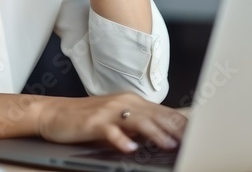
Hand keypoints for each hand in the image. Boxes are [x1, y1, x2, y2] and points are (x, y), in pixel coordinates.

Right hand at [37, 92, 186, 152]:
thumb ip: (138, 124)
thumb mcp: (117, 119)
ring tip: (168, 144)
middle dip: (175, 128)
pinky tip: (130, 148)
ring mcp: (108, 112)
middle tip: (191, 140)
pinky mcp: (94, 123)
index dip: (180, 123)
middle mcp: (123, 103)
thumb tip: (164, 135)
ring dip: (155, 133)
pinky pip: (111, 131)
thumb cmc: (86, 118)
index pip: (162, 112)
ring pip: (137, 121)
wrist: (54, 113)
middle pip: (155, 115)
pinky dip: (121, 139)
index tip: (196, 134)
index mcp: (131, 102)